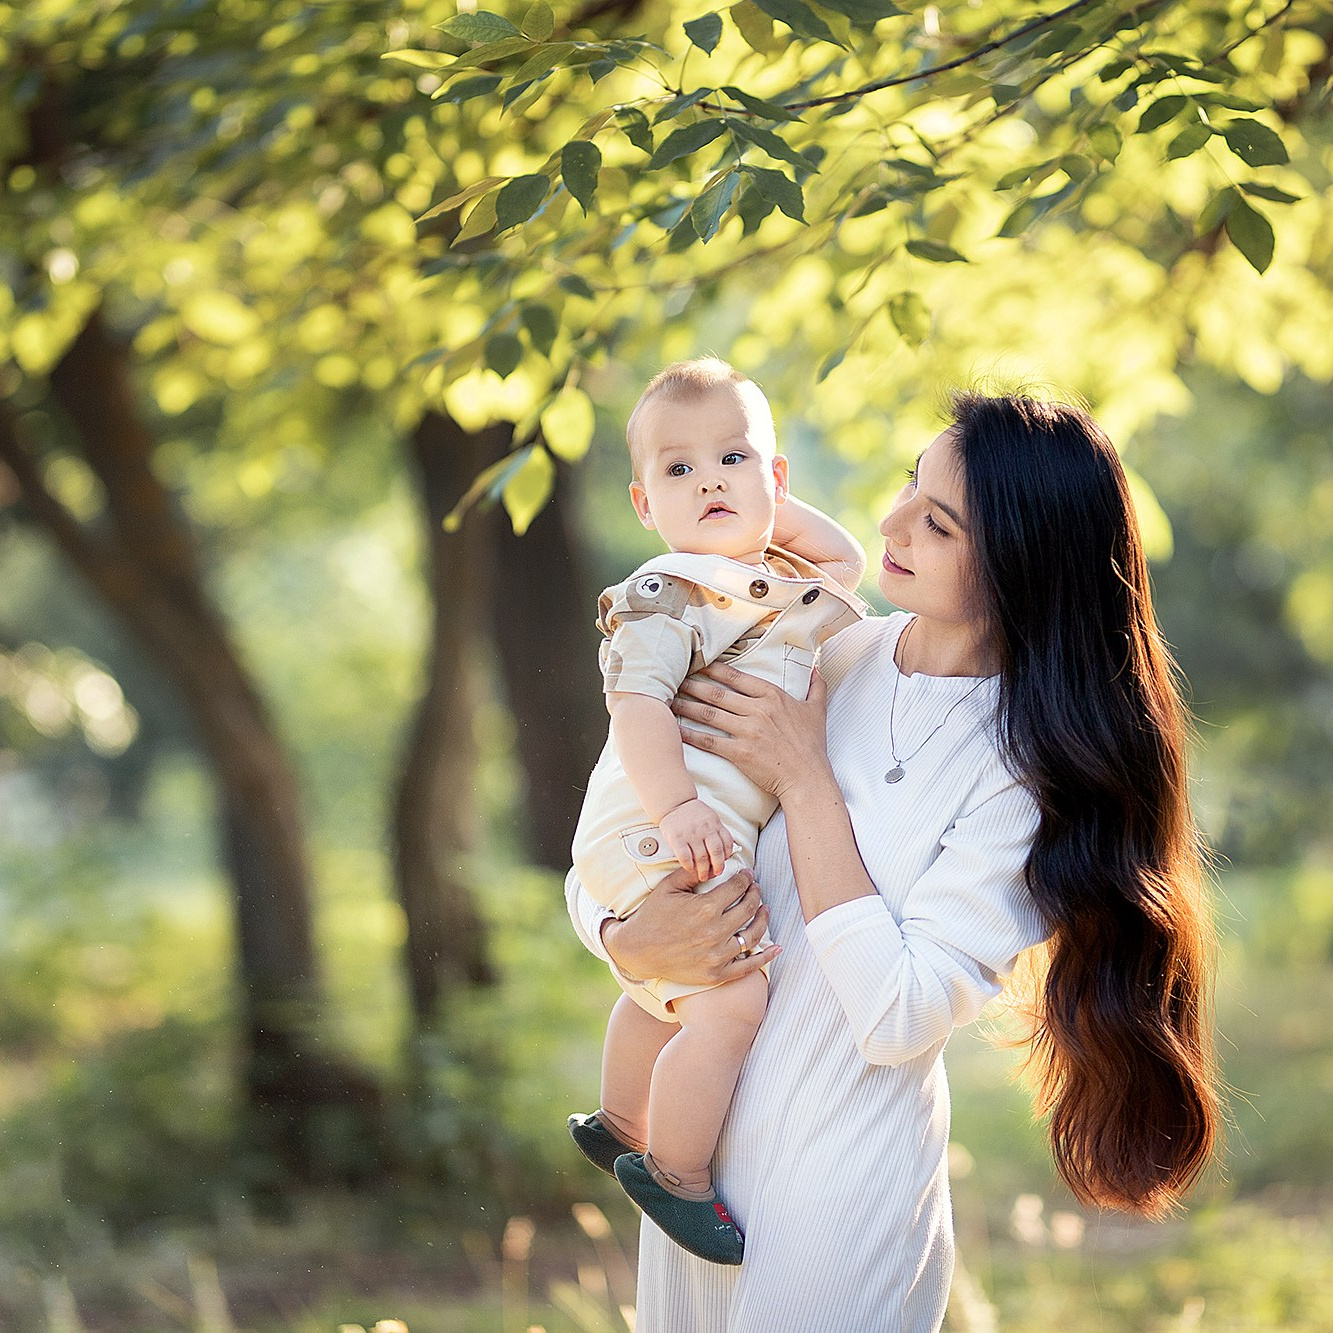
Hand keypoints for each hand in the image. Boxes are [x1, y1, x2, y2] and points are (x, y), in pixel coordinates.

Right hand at [601, 864, 776, 986]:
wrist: (638, 951)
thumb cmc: (652, 915)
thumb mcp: (668, 887)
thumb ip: (692, 873)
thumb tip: (713, 864)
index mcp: (705, 908)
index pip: (737, 888)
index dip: (745, 878)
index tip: (747, 874)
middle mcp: (715, 932)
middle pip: (749, 908)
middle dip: (755, 894)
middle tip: (756, 888)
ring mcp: (717, 955)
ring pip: (753, 935)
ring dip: (763, 920)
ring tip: (765, 909)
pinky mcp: (717, 973)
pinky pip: (748, 966)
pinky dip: (765, 957)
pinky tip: (776, 947)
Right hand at [658, 797, 733, 882]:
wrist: (674, 802)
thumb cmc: (694, 813)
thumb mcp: (711, 818)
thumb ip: (718, 832)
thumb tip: (727, 851)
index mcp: (715, 823)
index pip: (726, 843)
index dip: (726, 857)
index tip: (724, 864)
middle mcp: (705, 828)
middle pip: (716, 852)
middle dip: (717, 867)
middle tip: (715, 874)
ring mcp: (691, 833)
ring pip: (701, 857)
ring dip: (703, 870)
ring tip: (703, 876)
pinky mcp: (677, 838)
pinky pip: (685, 856)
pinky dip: (688, 866)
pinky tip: (690, 869)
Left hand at [674, 663, 833, 801]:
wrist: (807, 778)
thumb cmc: (811, 746)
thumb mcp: (817, 711)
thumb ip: (816, 686)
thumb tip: (817, 668)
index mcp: (772, 696)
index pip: (737, 677)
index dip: (714, 669)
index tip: (698, 663)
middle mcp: (757, 710)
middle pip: (717, 693)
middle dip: (693, 685)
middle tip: (675, 679)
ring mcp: (747, 731)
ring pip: (709, 714)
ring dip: (687, 706)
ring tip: (669, 700)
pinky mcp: (739, 753)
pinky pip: (709, 741)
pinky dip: (690, 734)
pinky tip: (675, 729)